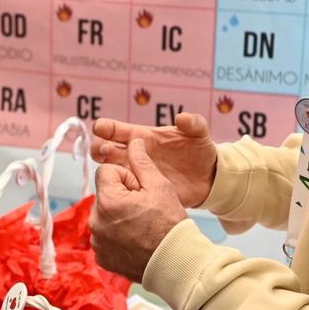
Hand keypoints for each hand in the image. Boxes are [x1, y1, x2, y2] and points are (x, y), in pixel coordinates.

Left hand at [90, 139, 189, 281]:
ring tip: (142, 226)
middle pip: (105, 194)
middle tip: (145, 210)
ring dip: (119, 216)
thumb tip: (133, 141)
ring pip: (104, 215)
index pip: (106, 171)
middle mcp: (96, 221)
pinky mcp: (101, 257)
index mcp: (107, 200)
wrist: (176, 264)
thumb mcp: (159, 186)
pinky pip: (105, 237)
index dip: (127, 177)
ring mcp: (97, 242)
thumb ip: (141, 161)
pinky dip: (117, 237)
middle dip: (122, 196)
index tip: (142, 191)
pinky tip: (136, 241)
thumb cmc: (170, 223)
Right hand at [92, 112, 216, 207]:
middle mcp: (134, 155)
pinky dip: (118, 190)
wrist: (208, 180)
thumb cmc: (200, 152)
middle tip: (106, 151)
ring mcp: (136, 174)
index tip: (100, 128)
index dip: (105, 127)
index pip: (117, 130)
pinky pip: (124, 192)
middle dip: (99, 148)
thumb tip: (182, 117)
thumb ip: (194, 124)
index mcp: (142, 137)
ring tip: (109, 170)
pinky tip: (120, 191)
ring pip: (110, 171)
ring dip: (105, 169)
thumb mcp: (200, 135)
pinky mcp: (143, 192)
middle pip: (105, 150)